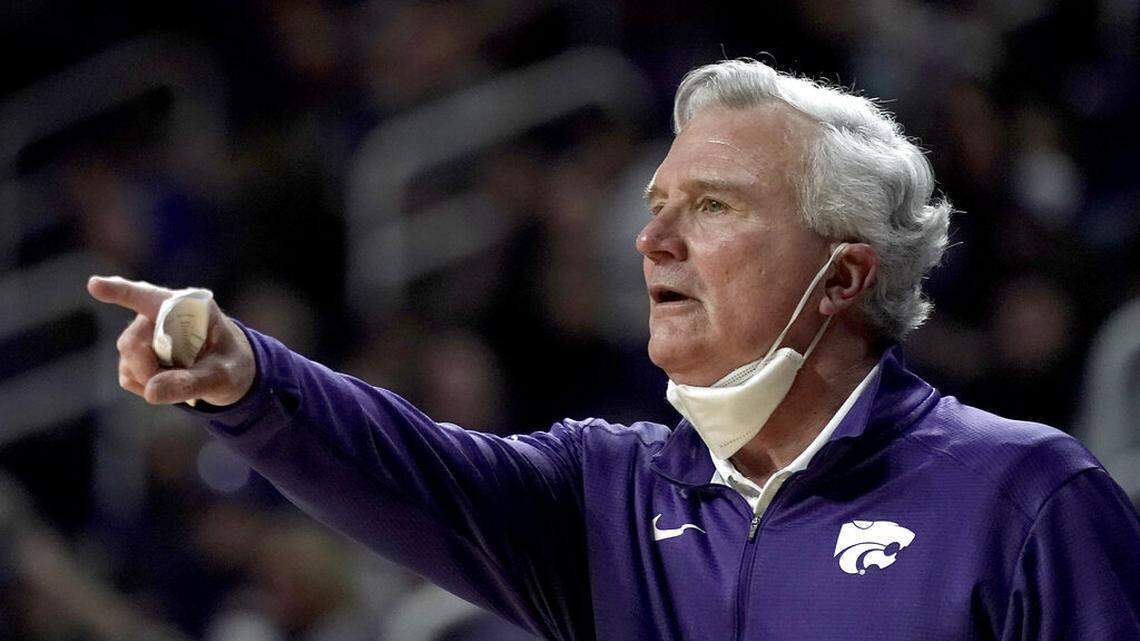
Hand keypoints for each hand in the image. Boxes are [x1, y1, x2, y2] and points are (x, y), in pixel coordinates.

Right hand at [87, 276, 255, 406]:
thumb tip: (151, 392)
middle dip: (149, 370)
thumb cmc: (232, 363)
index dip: (120, 290)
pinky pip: (128, 376)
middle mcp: (159, 314)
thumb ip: (191, 383)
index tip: (95, 285)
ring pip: (128, 361)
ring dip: (152, 379)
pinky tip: (169, 380)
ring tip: (184, 376)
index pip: (147, 296)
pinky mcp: (135, 354)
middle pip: (132, 342)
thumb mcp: (223, 376)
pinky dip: (147, 386)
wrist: (229, 371)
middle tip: (182, 382)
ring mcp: (144, 333)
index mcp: (187, 307)